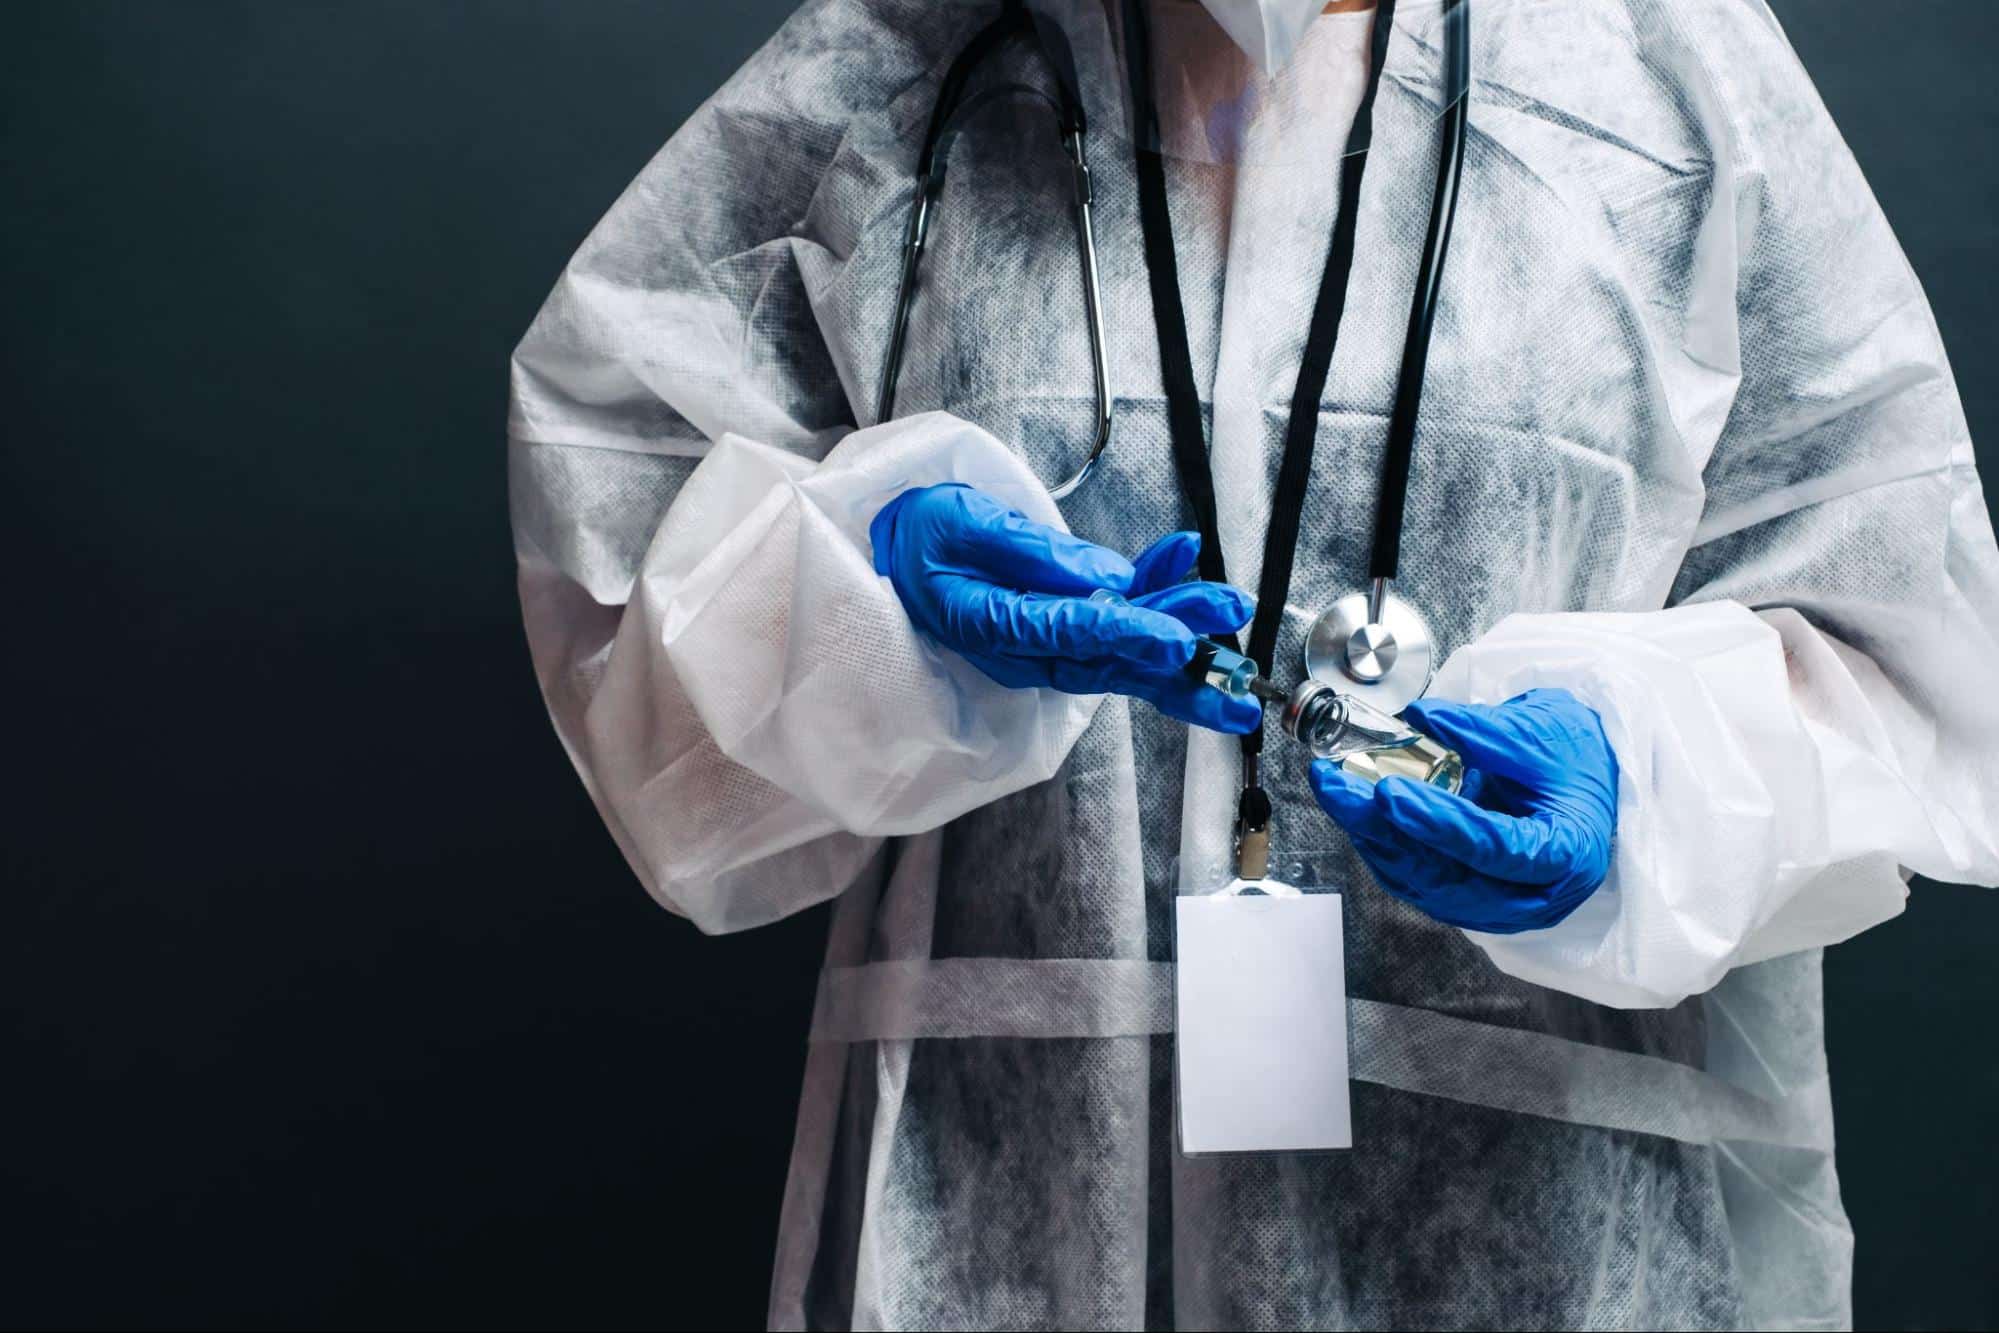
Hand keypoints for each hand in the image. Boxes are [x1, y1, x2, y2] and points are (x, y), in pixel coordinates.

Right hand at [870, 484, 1259, 732]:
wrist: (900, 548)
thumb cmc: (923, 534)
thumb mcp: (962, 523)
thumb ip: (1031, 551)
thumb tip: (1109, 578)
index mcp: (994, 625)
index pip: (1073, 635)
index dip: (1131, 637)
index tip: (1180, 641)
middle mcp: (1028, 646)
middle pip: (1113, 659)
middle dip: (1181, 658)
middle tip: (1235, 657)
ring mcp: (1050, 640)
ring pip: (1125, 649)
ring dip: (1185, 633)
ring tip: (1234, 616)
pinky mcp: (1065, 623)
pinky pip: (1119, 615)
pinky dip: (1155, 585)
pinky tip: (1185, 557)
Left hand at [1309, 688, 1617, 932]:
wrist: (1585, 785)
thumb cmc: (1576, 762)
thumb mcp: (1540, 732)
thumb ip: (1480, 731)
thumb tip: (1418, 718)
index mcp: (1565, 853)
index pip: (1494, 848)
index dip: (1438, 823)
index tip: (1389, 792)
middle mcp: (1533, 894)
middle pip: (1444, 875)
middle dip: (1380, 830)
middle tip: (1336, 785)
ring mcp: (1499, 905)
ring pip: (1422, 884)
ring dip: (1371, 838)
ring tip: (1336, 789)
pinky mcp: (1472, 900)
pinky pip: (1418, 880)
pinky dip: (1384, 846)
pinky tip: (1357, 811)